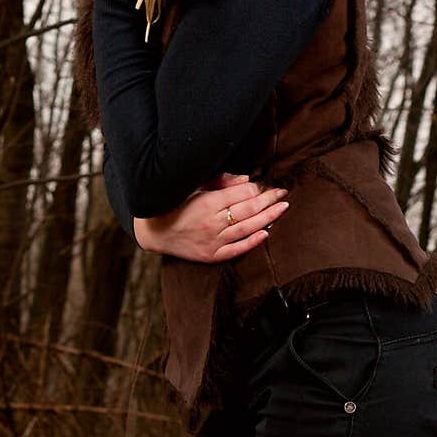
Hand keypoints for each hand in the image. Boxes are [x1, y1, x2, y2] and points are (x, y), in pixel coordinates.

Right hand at [134, 172, 289, 261]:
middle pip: (249, 209)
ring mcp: (213, 241)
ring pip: (248, 228)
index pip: (242, 193)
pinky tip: (267, 233)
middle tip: (282, 193)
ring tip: (282, 208)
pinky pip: (237, 249)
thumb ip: (220, 181)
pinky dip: (253, 241)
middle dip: (269, 200)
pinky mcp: (211, 255)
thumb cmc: (174, 205)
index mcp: (207, 202)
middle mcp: (212, 222)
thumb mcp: (193, 187)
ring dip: (268, 217)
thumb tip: (247, 180)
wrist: (154, 232)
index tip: (266, 184)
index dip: (257, 188)